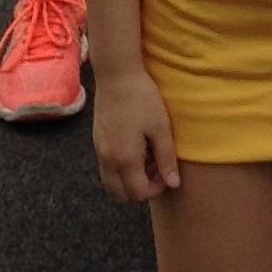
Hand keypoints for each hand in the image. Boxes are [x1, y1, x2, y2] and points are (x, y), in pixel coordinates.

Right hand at [91, 65, 180, 201]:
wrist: (117, 76)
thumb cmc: (142, 99)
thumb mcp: (161, 128)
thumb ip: (166, 159)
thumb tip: (174, 184)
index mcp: (124, 159)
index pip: (138, 193)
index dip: (156, 189)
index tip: (167, 172)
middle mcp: (108, 161)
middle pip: (122, 195)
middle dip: (141, 189)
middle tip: (158, 169)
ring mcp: (99, 152)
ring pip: (111, 184)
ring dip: (129, 181)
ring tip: (148, 160)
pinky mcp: (97, 143)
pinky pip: (107, 170)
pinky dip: (121, 170)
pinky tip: (136, 149)